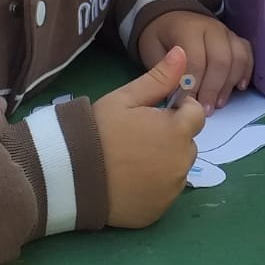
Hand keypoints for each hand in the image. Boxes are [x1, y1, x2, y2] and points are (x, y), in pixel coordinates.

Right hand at [92, 46, 205, 227]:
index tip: (153, 114)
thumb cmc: (97, 131)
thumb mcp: (125, 99)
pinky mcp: (158, 212)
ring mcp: (170, 190)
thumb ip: (159, 78)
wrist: (69, 176)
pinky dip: (153, 187)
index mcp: (177, 131)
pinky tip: (129, 181)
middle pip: (188, 143)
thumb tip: (183, 52)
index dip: (177, 110)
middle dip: (171, 137)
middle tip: (137, 137)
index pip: (196, 114)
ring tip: (131, 160)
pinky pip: (164, 193)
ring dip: (165, 162)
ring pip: (177, 169)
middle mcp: (181, 163)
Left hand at [137, 12, 252, 110]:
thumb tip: (177, 98)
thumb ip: (165, 73)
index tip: (186, 105)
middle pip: (220, 60)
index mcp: (187, 28)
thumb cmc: (160, 40)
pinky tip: (239, 88)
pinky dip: (246, 72)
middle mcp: (211, 27)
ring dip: (229, 84)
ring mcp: (226, 32)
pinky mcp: (236, 39)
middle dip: (213, 88)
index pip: (196, 59)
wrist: (171, 19)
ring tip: (219, 103)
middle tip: (205, 110)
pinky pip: (247, 54)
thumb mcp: (153, 53)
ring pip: (237, 58)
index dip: (193, 85)